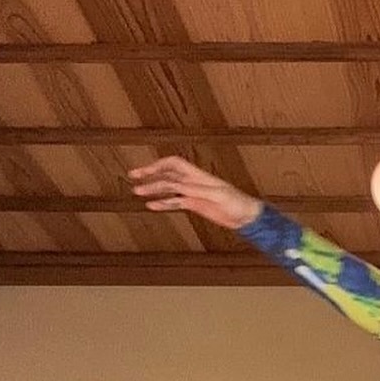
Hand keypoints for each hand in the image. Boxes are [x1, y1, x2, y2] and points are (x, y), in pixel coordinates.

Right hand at [128, 156, 261, 229]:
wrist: (246, 216)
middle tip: (133, 176)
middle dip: (150, 174)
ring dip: (154, 189)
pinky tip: (152, 205)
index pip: (173, 164)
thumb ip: (195, 190)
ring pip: (169, 189)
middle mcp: (193, 181)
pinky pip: (175, 202)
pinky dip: (163, 203)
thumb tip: (175, 185)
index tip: (144, 171)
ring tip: (138, 192)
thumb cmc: (236, 202)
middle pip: (167, 174)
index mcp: (198, 175)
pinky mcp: (195, 205)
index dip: (158, 165)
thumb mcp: (216, 195)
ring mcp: (193, 193)